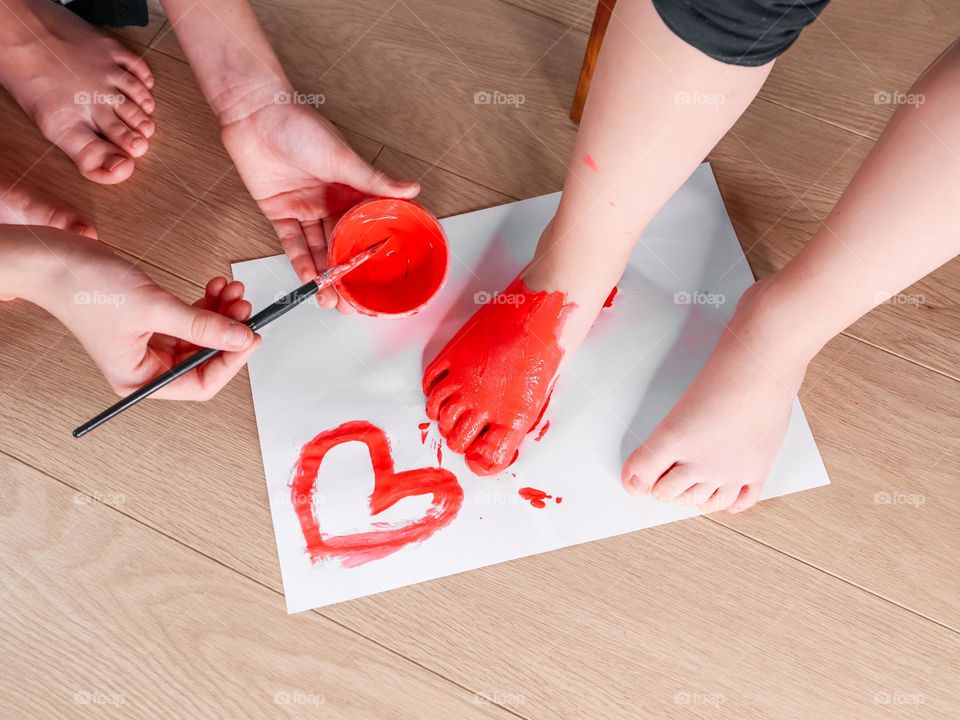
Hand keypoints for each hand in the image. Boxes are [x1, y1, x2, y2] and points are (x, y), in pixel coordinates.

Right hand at [27, 229, 260, 399]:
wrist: (54, 258)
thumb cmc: (86, 287)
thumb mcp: (153, 307)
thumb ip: (200, 325)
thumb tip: (241, 338)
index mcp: (139, 379)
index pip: (199, 385)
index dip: (230, 363)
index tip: (251, 338)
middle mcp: (146, 366)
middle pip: (205, 359)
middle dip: (228, 332)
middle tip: (245, 308)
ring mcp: (151, 344)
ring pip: (202, 336)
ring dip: (222, 314)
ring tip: (232, 290)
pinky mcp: (153, 321)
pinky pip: (191, 319)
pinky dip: (207, 304)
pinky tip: (216, 286)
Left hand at [221, 101, 419, 311]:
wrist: (256, 115)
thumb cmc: (301, 127)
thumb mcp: (343, 157)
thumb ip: (375, 181)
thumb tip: (412, 189)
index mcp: (350, 188)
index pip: (365, 227)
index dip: (371, 253)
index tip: (379, 276)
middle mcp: (329, 201)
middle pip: (341, 244)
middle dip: (346, 273)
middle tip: (352, 300)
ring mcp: (305, 207)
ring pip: (317, 248)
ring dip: (324, 274)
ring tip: (331, 299)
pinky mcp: (280, 211)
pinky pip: (292, 242)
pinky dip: (300, 261)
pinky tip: (309, 279)